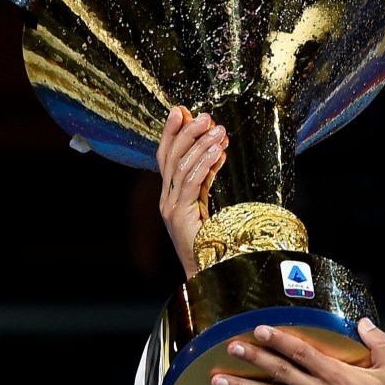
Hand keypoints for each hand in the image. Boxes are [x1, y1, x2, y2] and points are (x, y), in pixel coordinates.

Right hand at [156, 106, 228, 278]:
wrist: (208, 274)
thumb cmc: (213, 243)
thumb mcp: (209, 204)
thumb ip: (208, 179)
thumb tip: (218, 152)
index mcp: (170, 196)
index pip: (166, 157)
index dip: (172, 133)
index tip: (182, 111)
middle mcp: (166, 200)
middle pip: (171, 157)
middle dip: (187, 133)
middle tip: (205, 116)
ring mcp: (170, 208)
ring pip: (181, 167)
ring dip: (200, 146)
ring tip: (218, 131)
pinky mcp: (179, 215)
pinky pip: (190, 183)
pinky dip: (203, 165)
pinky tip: (216, 153)